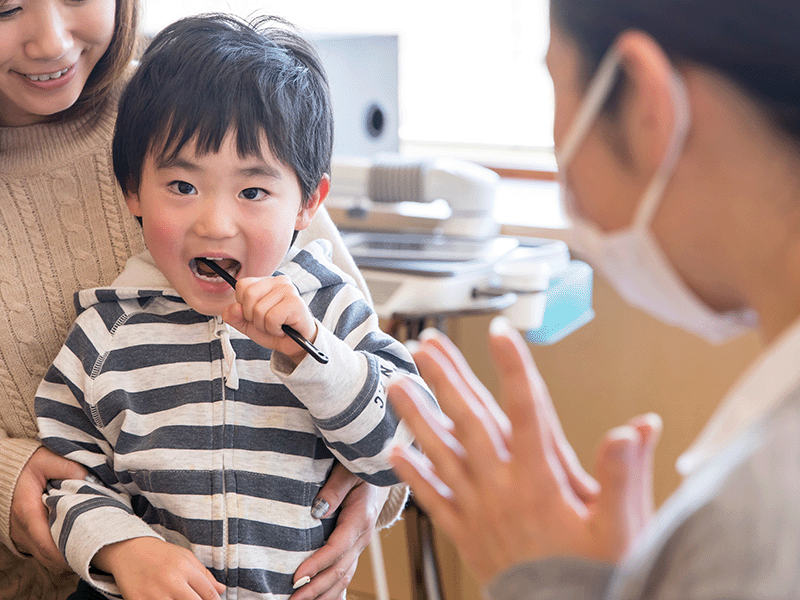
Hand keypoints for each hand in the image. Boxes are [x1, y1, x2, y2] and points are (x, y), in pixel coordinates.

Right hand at [10, 446, 87, 572]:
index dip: (66, 554)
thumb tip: (90, 482)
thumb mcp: (46, 459)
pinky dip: (56, 551)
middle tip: (95, 553)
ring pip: (42, 555)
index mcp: (26, 511)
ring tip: (88, 548)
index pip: (46, 544)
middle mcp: (20, 528)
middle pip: (46, 555)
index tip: (87, 554)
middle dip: (69, 558)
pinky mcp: (23, 534)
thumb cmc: (26, 463)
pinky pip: (39, 549)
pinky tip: (74, 542)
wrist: (3, 468)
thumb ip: (68, 468)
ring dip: (63, 556)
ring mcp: (20, 533)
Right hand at [94, 537, 225, 599]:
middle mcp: (172, 582)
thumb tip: (221, 590)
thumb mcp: (185, 557)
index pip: (209, 593)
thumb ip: (204, 574)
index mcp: (185, 569)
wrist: (129, 550)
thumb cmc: (161, 554)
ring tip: (180, 597)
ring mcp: (155, 595)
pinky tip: (168, 599)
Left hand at [222, 274, 316, 363]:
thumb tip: (232, 308)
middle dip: (253, 317)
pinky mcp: (295, 303)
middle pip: (248, 296)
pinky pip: (271, 318)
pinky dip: (274, 330)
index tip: (257, 314)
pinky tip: (283, 329)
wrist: (296, 345)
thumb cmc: (275, 330)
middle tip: (267, 323)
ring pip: (259, 310)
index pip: (242, 285)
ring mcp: (289, 290)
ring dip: (265, 326)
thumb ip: (234, 316)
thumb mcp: (248, 324)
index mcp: (266, 281)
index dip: (244, 306)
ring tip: (276, 326)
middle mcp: (279, 281)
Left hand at [291, 462, 388, 599]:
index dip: (317, 564)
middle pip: (340, 570)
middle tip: (292, 599)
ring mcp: (359, 545)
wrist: (380, 473)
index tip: (297, 576)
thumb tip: (318, 509)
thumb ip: (335, 488)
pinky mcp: (353, 548)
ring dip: (322, 595)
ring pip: (343, 578)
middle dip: (315, 588)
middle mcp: (361, 537)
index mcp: (360, 519)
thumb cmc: (361, 469)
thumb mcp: (349, 471)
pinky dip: (334, 592)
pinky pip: (345, 575)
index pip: (337, 548)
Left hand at [387, 319, 660, 583]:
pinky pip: (434, 501)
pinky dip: (414, 476)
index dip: (514, 367)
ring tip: (399, 384)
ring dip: (419, 416)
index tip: (501, 331)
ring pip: (442, 453)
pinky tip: (396, 453)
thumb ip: (625, 474)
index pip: (527, 410)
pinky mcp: (466, 534)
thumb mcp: (622, 527)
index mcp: (542, 480)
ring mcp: (479, 510)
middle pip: (471, 421)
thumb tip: (637, 426)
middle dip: (448, 379)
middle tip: (426, 345)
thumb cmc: (596, 576)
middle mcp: (504, 488)